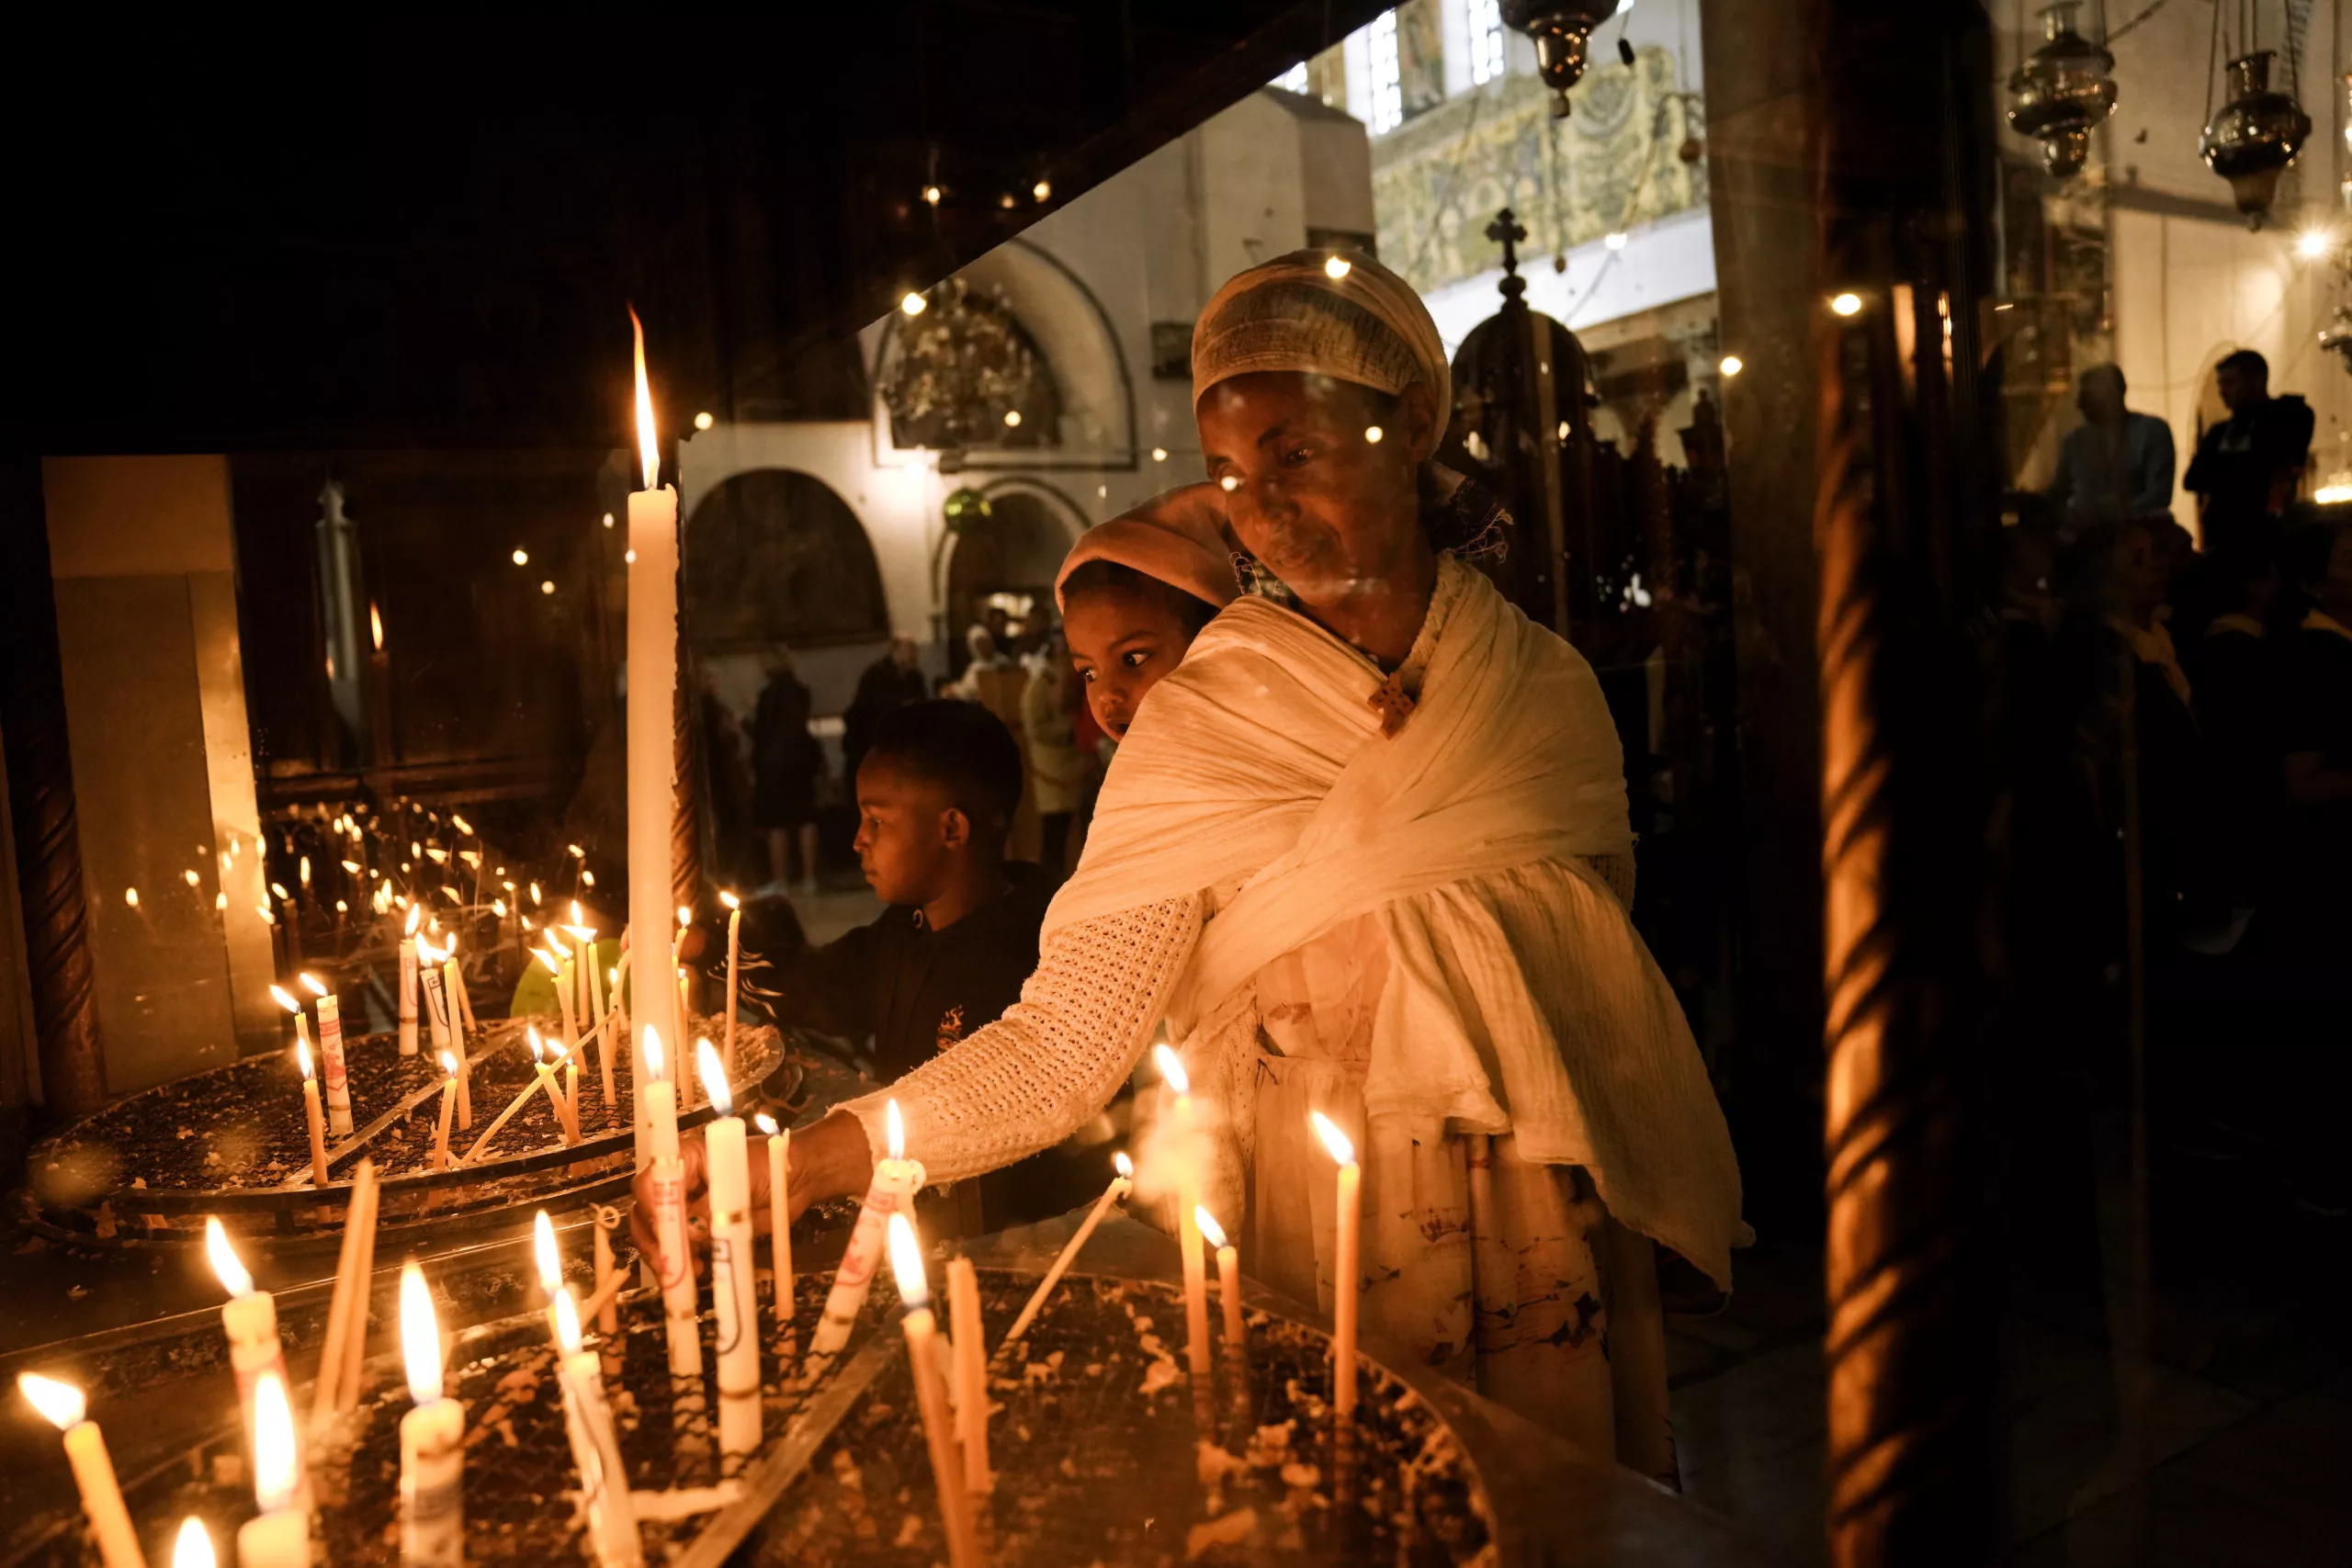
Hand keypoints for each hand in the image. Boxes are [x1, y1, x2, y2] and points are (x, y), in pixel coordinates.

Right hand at [626, 1109, 872, 1273]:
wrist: (796, 1179)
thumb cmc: (771, 1168)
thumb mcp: (740, 1184)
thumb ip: (712, 1207)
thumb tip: (689, 1233)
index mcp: (685, 1159)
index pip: (650, 1182)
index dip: (651, 1208)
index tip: (664, 1233)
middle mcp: (679, 1182)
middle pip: (645, 1212)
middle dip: (654, 1240)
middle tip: (668, 1265)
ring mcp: (686, 1207)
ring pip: (658, 1234)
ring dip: (666, 1256)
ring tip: (687, 1273)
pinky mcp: (699, 1229)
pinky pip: (679, 1248)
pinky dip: (681, 1262)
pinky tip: (697, 1272)